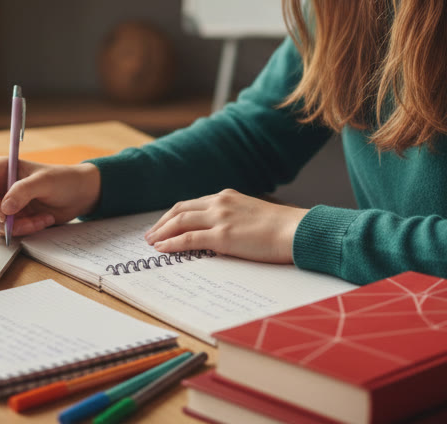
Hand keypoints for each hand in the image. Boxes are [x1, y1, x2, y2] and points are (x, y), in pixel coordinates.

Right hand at [0, 158, 99, 236]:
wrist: (79, 195)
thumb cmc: (64, 180)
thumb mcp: (45, 181)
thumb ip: (23, 191)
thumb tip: (4, 208)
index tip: (4, 214)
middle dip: (3, 220)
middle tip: (27, 221)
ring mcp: (1, 203)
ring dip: (16, 227)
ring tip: (40, 219)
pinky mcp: (10, 218)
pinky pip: (5, 231)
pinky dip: (23, 231)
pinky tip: (40, 222)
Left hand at [143, 189, 307, 264]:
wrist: (296, 230)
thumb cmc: (281, 228)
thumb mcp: (253, 215)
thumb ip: (235, 218)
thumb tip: (224, 233)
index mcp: (227, 197)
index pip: (192, 203)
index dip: (174, 215)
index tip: (164, 224)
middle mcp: (220, 203)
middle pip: (180, 210)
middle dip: (162, 222)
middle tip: (150, 235)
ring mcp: (220, 218)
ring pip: (180, 222)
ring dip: (162, 233)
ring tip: (151, 243)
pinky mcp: (222, 236)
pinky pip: (188, 239)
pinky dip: (172, 243)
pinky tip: (162, 249)